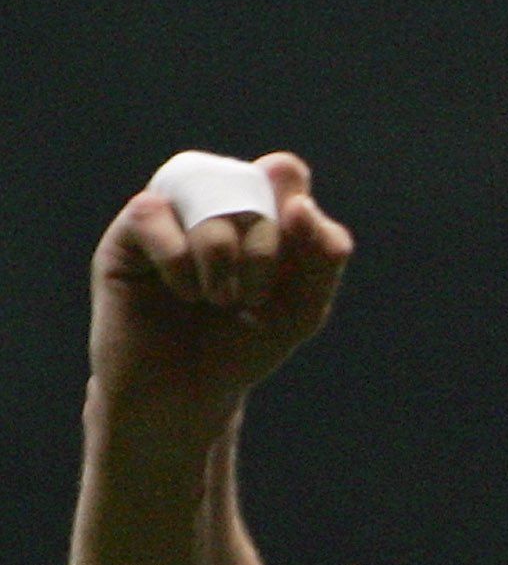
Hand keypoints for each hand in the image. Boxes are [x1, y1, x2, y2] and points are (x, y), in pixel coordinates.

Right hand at [89, 152, 352, 414]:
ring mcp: (171, 215)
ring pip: (204, 194)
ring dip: (222, 255)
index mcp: (259, 213)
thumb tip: (301, 204)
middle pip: (248, 182)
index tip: (294, 248)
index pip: (284, 172)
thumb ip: (323, 256)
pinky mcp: (127, 235)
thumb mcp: (301, 308)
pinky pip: (153, 212)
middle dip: (265, 244)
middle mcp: (213, 204)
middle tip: (252, 295)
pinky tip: (184, 293)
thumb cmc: (241, 346)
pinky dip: (179, 260)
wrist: (186, 393)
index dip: (293, 199)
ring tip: (218, 300)